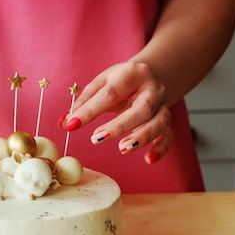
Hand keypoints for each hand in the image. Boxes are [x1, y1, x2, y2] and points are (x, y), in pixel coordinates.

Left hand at [58, 61, 172, 163]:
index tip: (72, 125)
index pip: (110, 93)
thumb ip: (84, 102)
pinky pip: (168, 135)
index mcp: (132, 74)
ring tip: (122, 149)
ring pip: (159, 122)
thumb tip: (65, 122)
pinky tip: (149, 159)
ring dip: (142, 137)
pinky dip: (161, 148)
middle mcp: (152, 89)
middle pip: (141, 108)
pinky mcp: (167, 120)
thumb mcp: (102, 83)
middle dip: (120, 125)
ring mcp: (163, 105)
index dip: (90, 111)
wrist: (151, 74)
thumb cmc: (121, 81)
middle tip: (97, 139)